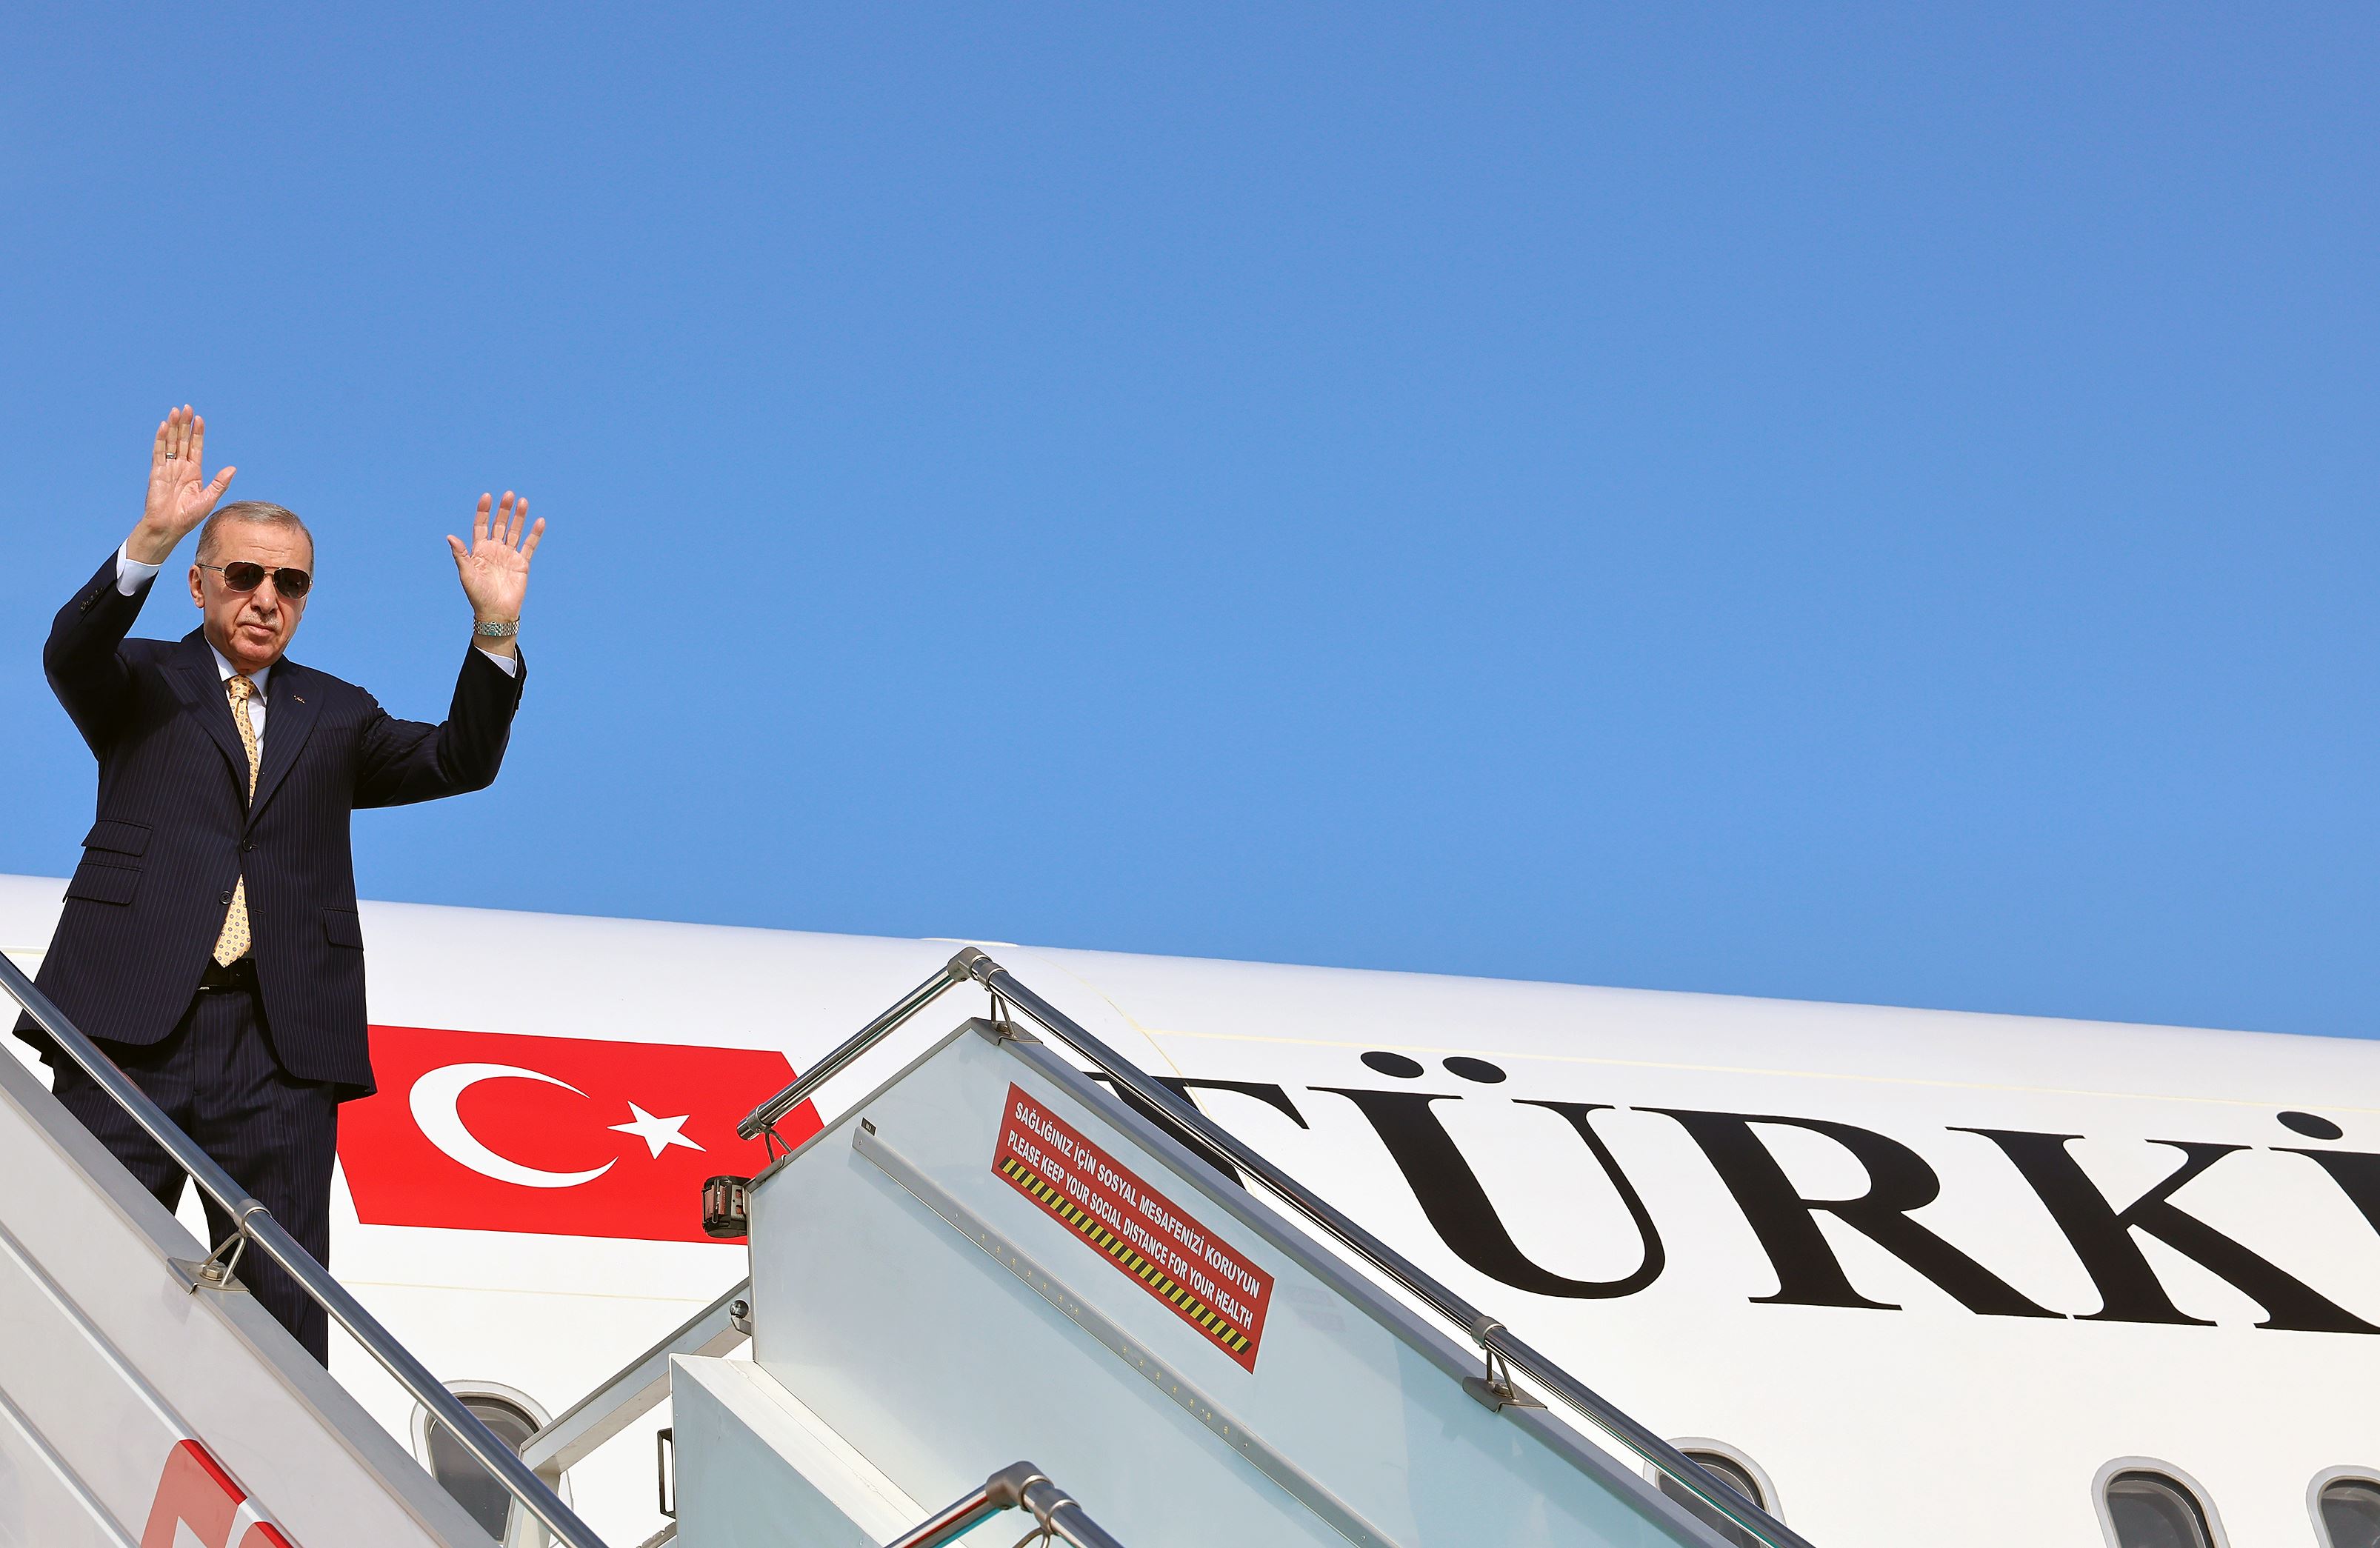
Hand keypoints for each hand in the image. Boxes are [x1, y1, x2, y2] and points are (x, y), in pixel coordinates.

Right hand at [128, 406, 236, 563]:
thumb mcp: (209, 498)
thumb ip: (219, 483)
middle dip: (185, 424)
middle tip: (187, 407)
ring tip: (176, 411)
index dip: (198, 433)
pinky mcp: (157, 472)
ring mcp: (168, 468)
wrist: (169, 526)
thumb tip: (232, 468)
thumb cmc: (189, 516)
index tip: (200, 419)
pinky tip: (164, 426)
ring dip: (173, 427)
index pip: (196, 447)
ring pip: (171, 443)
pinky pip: (159, 452)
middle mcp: (180, 467)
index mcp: (194, 472)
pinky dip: (161, 439)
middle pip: (183, 440)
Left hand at [446, 491, 543, 622]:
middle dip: (504, 510)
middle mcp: (494, 549)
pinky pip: (530, 545)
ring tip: (523, 501)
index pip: (481, 525)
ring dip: (519, 517)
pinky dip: (535, 534)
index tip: (487, 497)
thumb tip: (450, 536)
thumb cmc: (477, 595)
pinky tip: (539, 521)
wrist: (496, 612)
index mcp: (479, 550)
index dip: (484, 511)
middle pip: (500, 524)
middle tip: (509, 495)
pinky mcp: (522, 563)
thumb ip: (461, 554)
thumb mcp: (466, 574)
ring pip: (515, 531)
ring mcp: (509, 555)